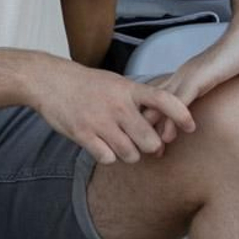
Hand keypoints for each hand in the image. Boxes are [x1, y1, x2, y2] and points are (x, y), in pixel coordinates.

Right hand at [29, 59, 195, 164]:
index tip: (191, 127)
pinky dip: (108, 156)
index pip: (165, 101)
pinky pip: (108, 158)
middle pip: (151, 141)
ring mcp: (99, 121)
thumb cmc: (87, 84)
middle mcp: (116, 105)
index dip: (182, 116)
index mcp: (128, 89)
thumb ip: (140, 100)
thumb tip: (166, 123)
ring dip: (128, 154)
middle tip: (143, 144)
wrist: (48, 80)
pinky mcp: (82, 134)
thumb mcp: (116, 82)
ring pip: (130, 154)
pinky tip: (101, 145)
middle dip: (150, 147)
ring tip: (119, 143)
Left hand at [149, 20, 238, 141]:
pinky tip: (169, 136)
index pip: (165, 99)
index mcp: (191, 76)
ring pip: (163, 104)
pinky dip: (172, 118)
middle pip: (157, 103)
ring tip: (153, 150)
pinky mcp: (200, 76)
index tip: (153, 140)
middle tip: (145, 151)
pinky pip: (180, 99)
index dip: (158, 119)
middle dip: (150, 127)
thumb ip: (235, 92)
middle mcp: (184, 75)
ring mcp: (189, 74)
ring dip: (156, 128)